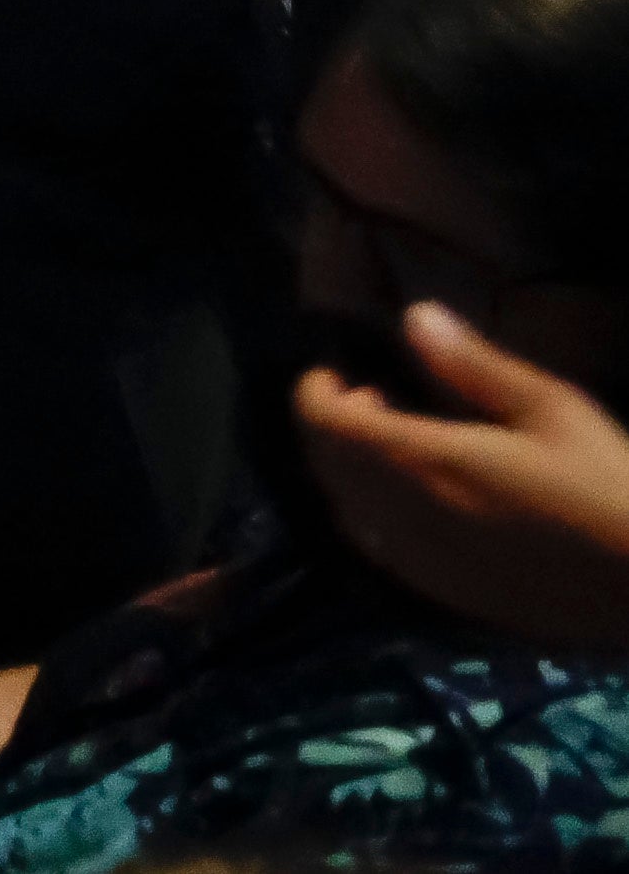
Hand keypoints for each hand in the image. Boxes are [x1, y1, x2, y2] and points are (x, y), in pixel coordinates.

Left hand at [295, 303, 628, 652]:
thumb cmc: (610, 484)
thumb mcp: (553, 410)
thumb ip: (475, 367)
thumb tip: (415, 316)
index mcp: (431, 465)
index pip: (328, 427)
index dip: (314, 394)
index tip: (332, 372)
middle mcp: (410, 519)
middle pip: (327, 467)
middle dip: (331, 427)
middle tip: (368, 397)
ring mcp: (426, 566)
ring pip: (348, 512)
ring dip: (349, 470)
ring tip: (394, 440)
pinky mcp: (449, 597)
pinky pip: (380, 548)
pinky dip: (374, 512)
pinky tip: (418, 498)